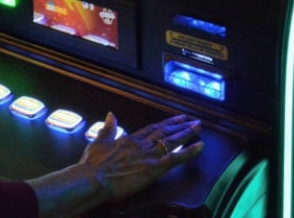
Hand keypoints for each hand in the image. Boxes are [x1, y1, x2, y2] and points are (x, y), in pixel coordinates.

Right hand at [77, 113, 203, 204]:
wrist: (93, 179)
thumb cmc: (92, 166)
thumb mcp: (98, 143)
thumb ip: (107, 129)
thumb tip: (110, 115)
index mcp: (129, 139)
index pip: (152, 129)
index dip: (166, 124)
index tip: (177, 119)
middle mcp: (142, 144)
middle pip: (165, 132)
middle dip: (180, 126)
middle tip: (193, 121)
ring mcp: (149, 155)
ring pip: (172, 141)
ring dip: (187, 133)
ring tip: (198, 127)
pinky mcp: (154, 168)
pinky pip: (176, 158)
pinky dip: (189, 152)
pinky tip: (200, 146)